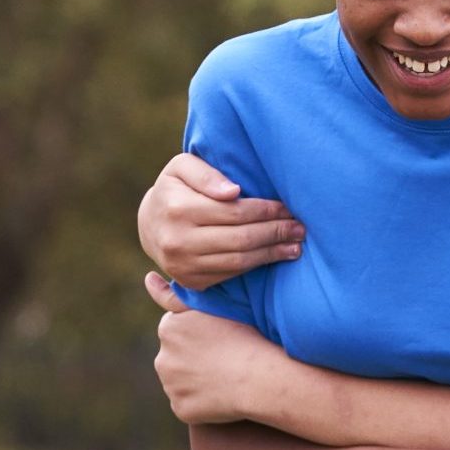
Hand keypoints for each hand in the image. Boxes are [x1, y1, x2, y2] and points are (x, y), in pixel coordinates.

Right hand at [138, 153, 302, 287]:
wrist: (149, 224)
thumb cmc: (174, 188)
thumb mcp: (182, 167)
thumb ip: (207, 174)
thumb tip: (233, 192)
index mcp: (178, 209)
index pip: (234, 212)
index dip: (265, 210)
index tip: (287, 207)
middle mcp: (178, 240)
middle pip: (241, 239)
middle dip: (275, 232)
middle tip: (300, 228)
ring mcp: (183, 265)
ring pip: (239, 260)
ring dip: (272, 253)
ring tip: (295, 245)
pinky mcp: (191, 281)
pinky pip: (231, 273)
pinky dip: (256, 265)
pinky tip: (274, 255)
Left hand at [145, 272, 281, 424]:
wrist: (261, 376)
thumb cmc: (246, 335)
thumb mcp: (213, 304)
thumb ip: (178, 294)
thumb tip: (148, 279)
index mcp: (168, 329)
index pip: (179, 331)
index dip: (201, 335)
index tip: (222, 340)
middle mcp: (162, 358)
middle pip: (177, 357)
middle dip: (194, 359)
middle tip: (226, 359)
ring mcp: (170, 386)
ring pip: (182, 382)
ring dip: (198, 381)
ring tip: (228, 378)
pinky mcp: (181, 409)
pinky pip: (190, 405)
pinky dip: (203, 403)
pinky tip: (224, 396)